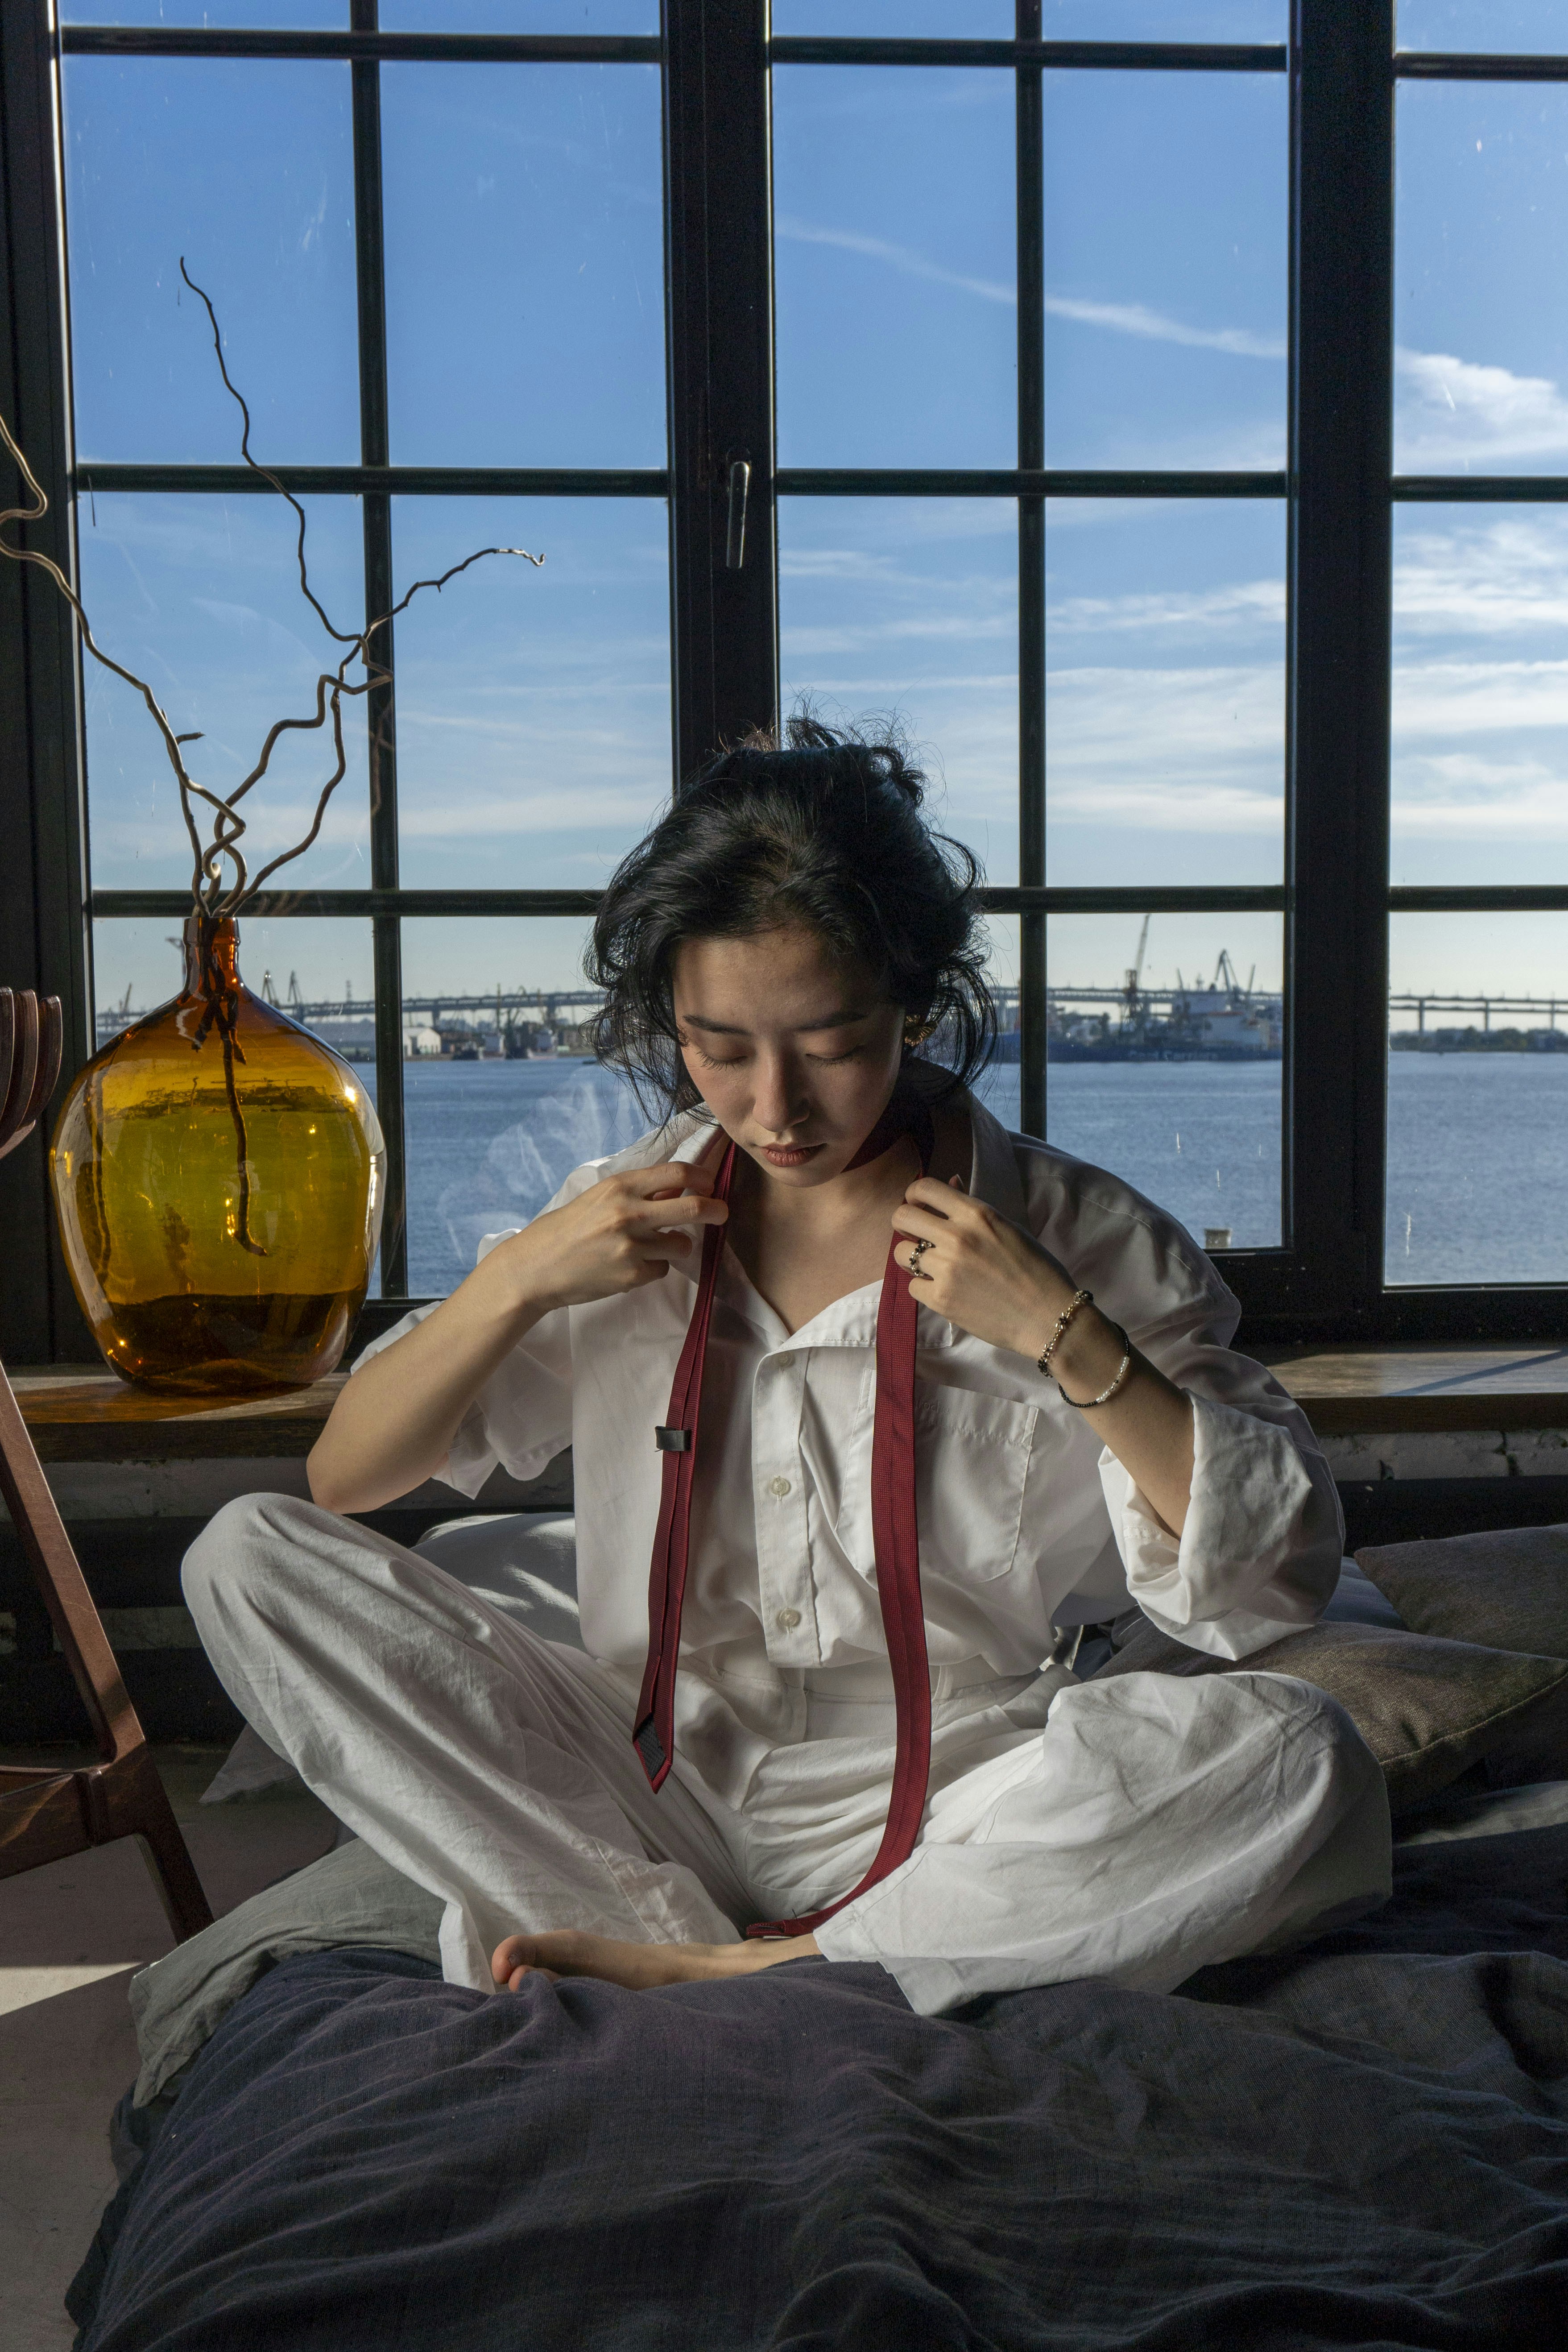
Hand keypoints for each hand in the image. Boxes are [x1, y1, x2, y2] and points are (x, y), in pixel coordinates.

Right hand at [493, 1153, 728, 1317]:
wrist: (535, 1268)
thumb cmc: (565, 1230)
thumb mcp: (598, 1199)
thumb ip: (637, 1193)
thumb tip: (678, 1190)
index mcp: (619, 1187)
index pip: (677, 1174)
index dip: (702, 1178)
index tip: (710, 1184)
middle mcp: (628, 1213)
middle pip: (694, 1208)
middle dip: (716, 1210)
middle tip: (722, 1213)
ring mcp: (631, 1246)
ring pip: (681, 1245)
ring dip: (676, 1245)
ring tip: (653, 1246)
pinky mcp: (631, 1275)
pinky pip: (661, 1269)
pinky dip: (653, 1268)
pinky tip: (630, 1265)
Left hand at [890, 1176, 1076, 1360]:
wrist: (1048, 1317)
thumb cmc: (1037, 1270)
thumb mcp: (1008, 1228)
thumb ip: (974, 1206)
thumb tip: (951, 1181)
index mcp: (977, 1213)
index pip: (925, 1188)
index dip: (913, 1195)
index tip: (918, 1205)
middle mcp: (958, 1236)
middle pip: (902, 1217)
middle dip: (904, 1225)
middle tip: (915, 1236)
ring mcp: (947, 1268)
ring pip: (901, 1253)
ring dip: (912, 1259)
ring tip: (932, 1267)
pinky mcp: (941, 1299)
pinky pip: (912, 1285)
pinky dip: (924, 1288)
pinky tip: (944, 1290)